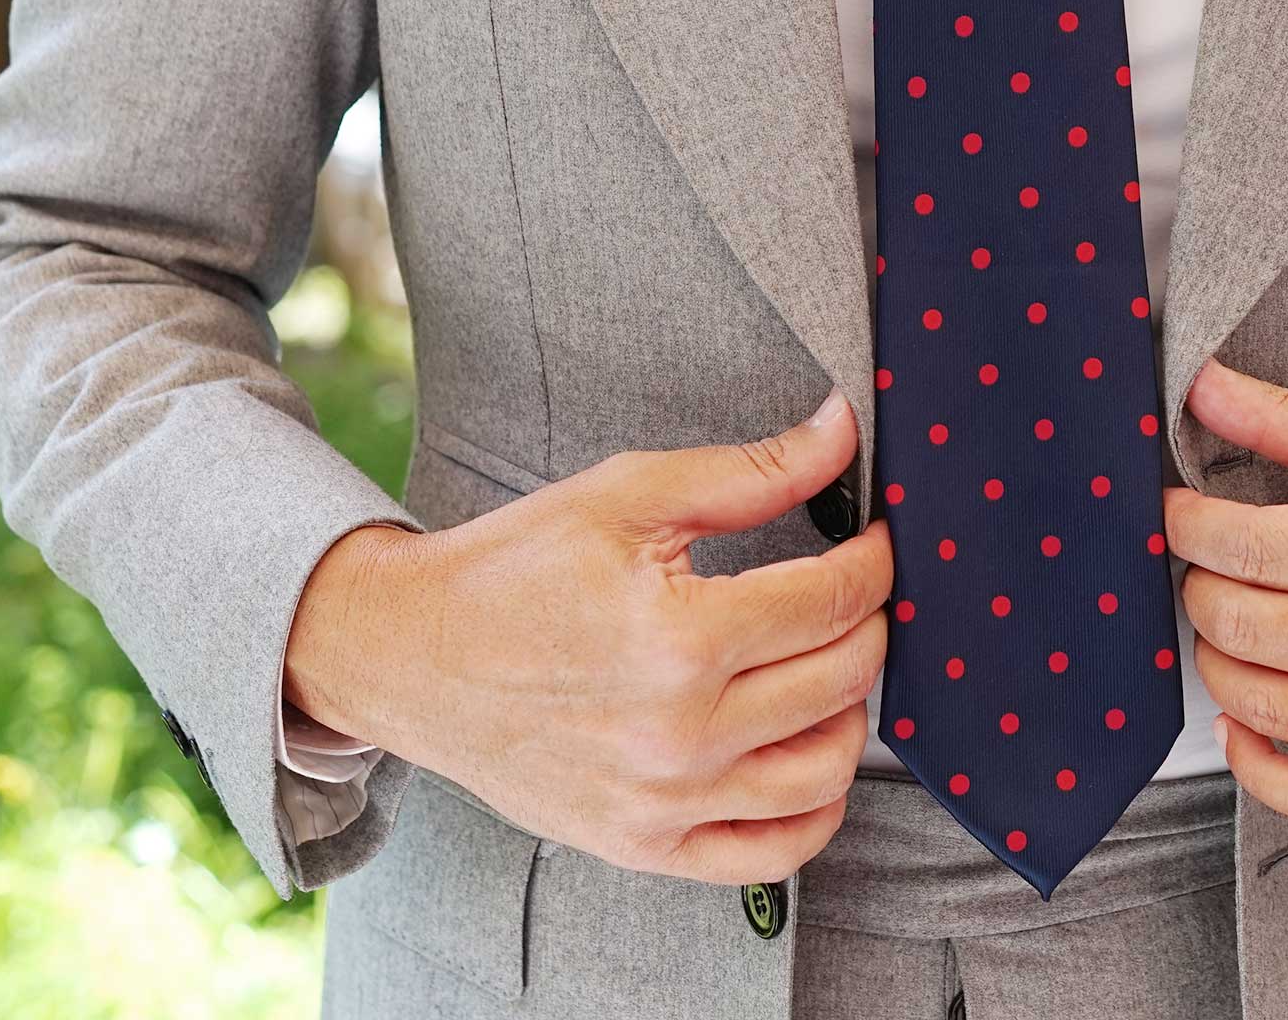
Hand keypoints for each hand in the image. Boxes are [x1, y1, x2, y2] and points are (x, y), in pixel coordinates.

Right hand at [284, 389, 889, 882]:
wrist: (411, 656)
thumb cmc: (514, 568)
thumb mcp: (628, 495)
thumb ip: (749, 471)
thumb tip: (842, 432)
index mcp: (679, 638)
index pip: (834, 599)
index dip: (875, 560)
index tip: (876, 538)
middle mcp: (680, 734)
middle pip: (843, 678)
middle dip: (869, 621)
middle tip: (851, 591)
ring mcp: (664, 803)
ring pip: (825, 770)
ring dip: (852, 711)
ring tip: (828, 664)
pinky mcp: (645, 847)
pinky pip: (773, 854)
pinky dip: (815, 810)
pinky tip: (807, 753)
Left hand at [1162, 358, 1287, 828]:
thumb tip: (1202, 389)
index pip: (1256, 548)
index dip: (1192, 526)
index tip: (1175, 511)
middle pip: (1258, 628)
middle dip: (1201, 592)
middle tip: (1199, 568)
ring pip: (1283, 711)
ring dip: (1220, 669)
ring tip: (1219, 631)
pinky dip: (1267, 776)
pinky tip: (1240, 731)